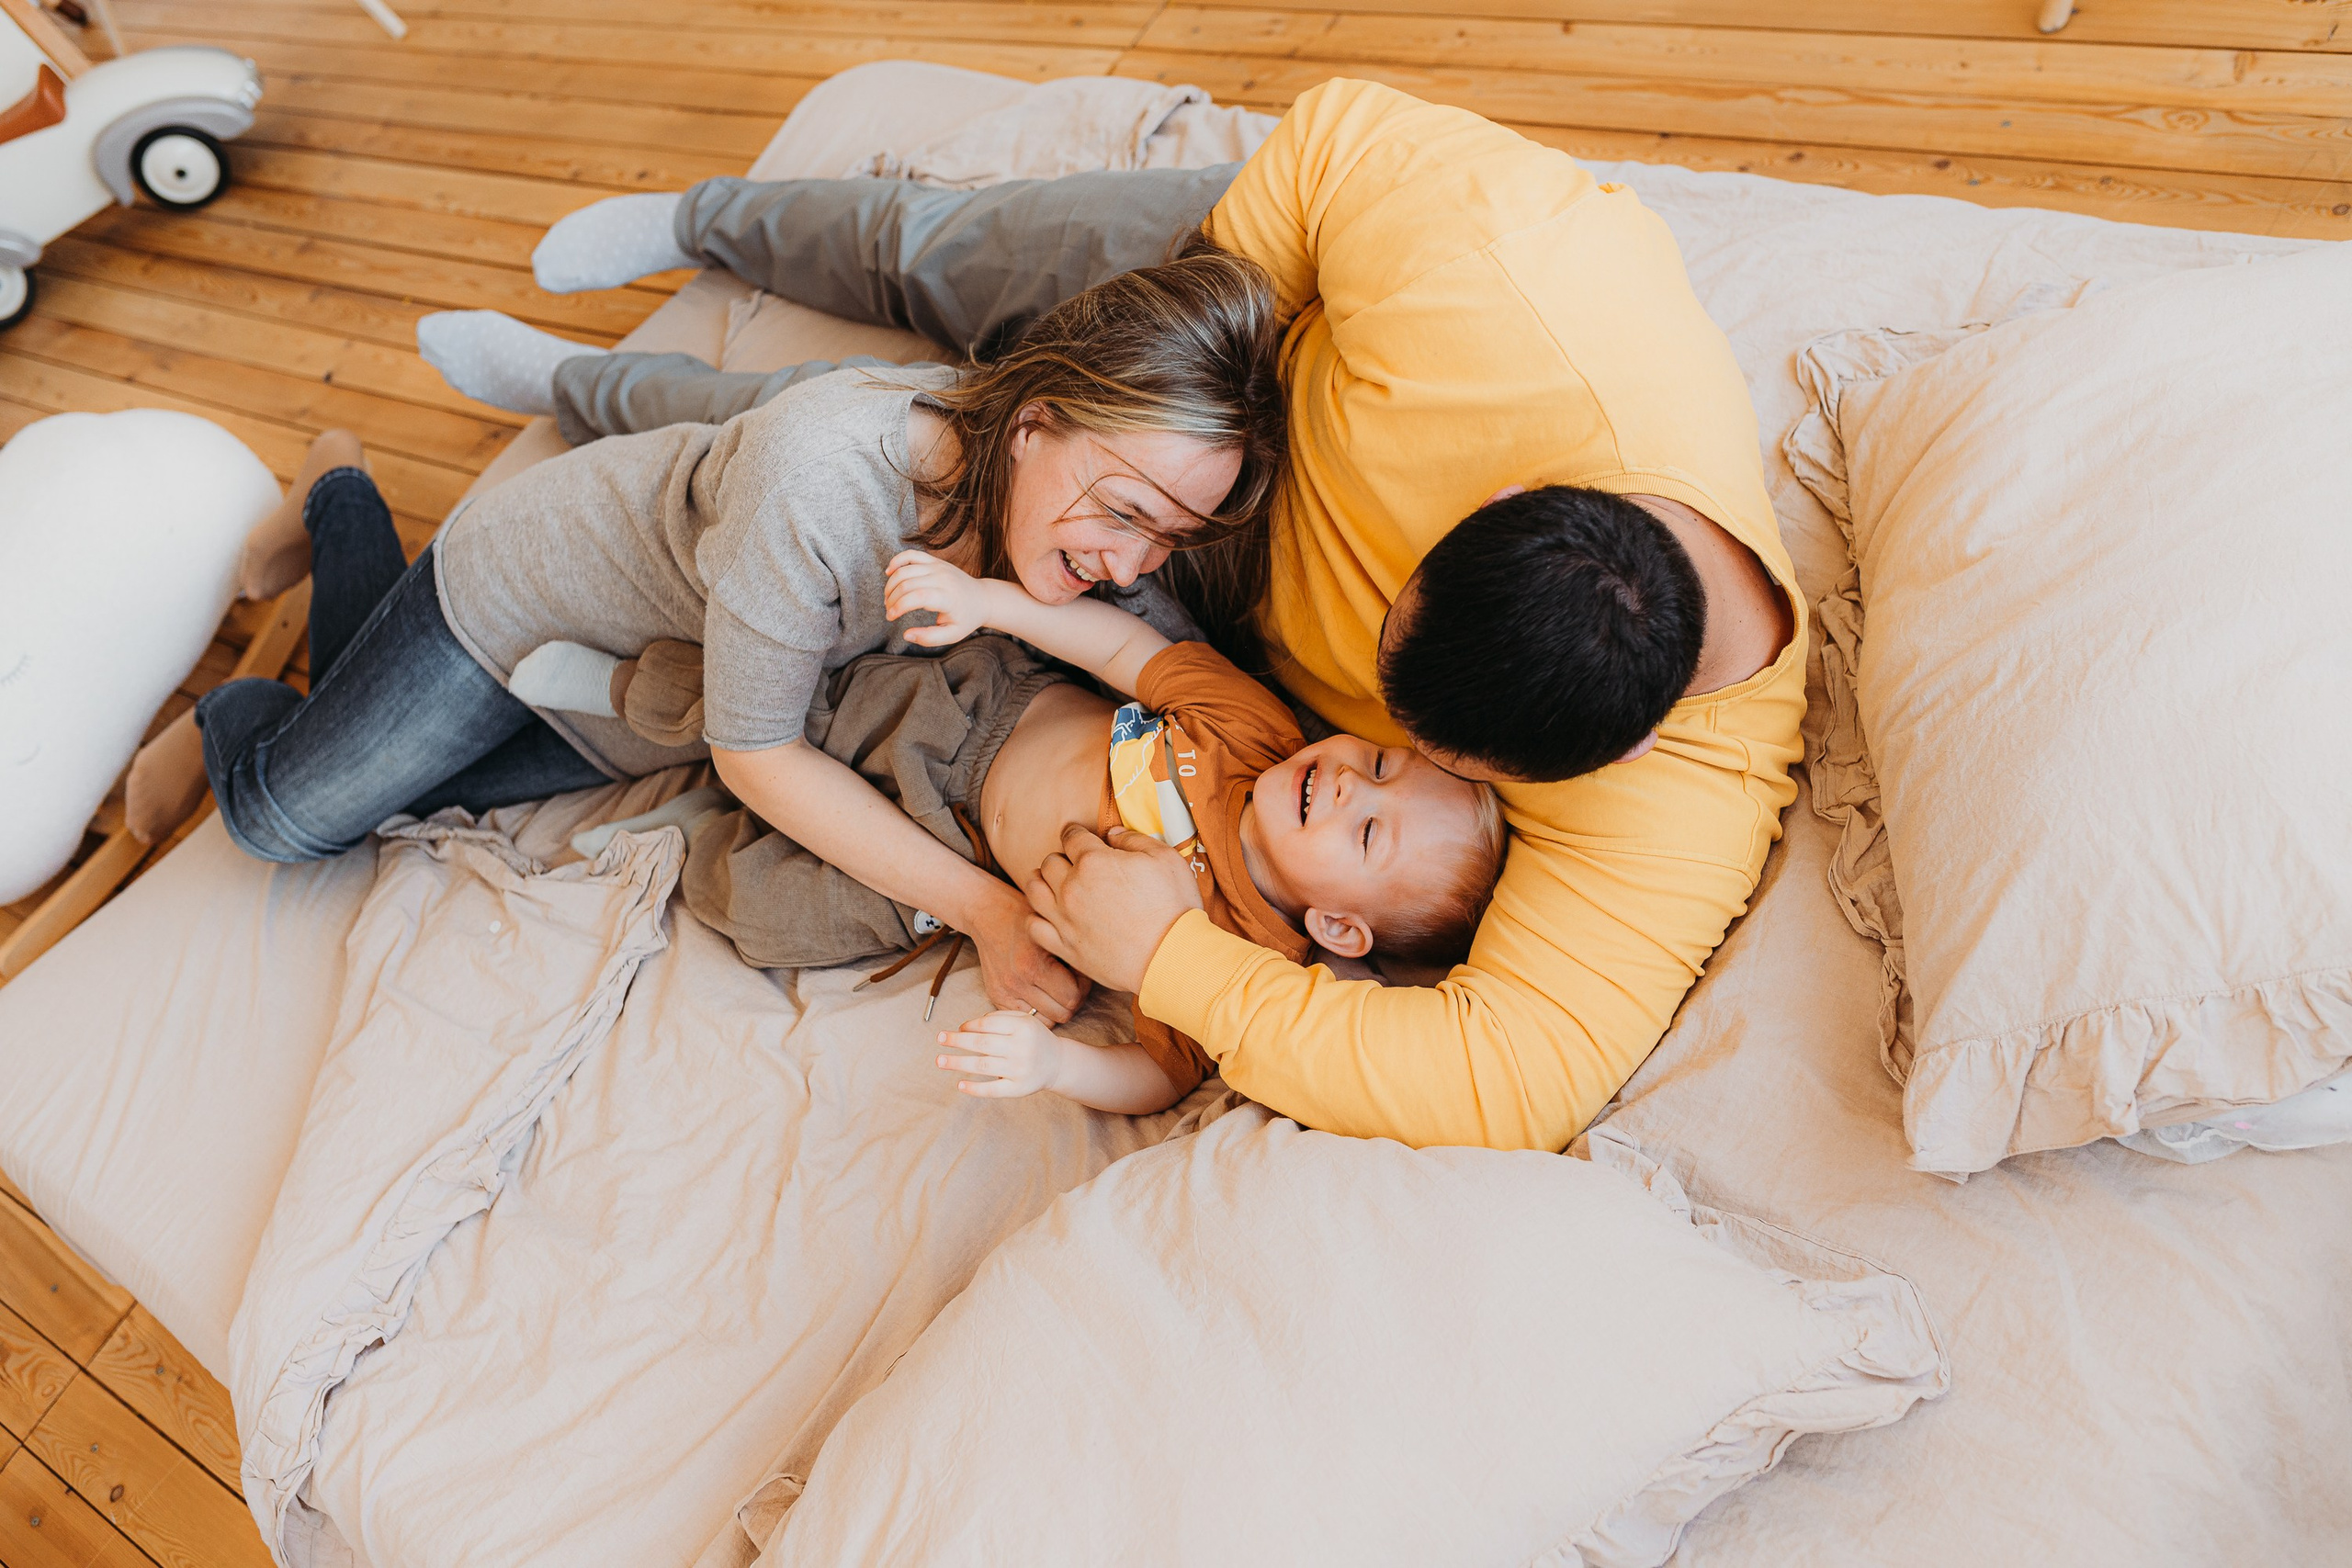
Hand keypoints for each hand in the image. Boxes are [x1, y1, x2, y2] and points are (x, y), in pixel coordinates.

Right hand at [886, 550, 998, 646]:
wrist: (983, 598)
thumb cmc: (966, 619)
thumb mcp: (952, 635)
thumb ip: (929, 638)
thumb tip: (906, 634)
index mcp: (947, 597)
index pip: (916, 597)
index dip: (898, 607)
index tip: (891, 617)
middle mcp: (942, 578)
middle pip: (906, 583)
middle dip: (892, 599)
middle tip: (889, 612)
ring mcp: (938, 567)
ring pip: (904, 569)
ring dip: (890, 585)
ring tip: (889, 599)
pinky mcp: (935, 560)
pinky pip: (911, 555)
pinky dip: (897, 560)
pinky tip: (889, 572)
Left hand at [936, 1009, 1063, 1097]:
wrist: (1057, 1063)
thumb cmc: (1032, 1038)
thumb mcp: (1022, 1021)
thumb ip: (997, 1019)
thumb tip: (965, 1027)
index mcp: (1022, 1027)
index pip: (987, 1025)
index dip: (968, 1026)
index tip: (957, 1029)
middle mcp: (1021, 1048)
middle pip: (982, 1043)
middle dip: (957, 1041)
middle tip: (940, 1039)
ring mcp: (1020, 1070)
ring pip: (983, 1065)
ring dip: (958, 1063)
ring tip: (940, 1061)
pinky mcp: (1019, 1089)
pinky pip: (993, 1090)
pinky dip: (975, 1089)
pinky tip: (960, 1084)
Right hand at [962, 882, 1087, 1022]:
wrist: (988, 911)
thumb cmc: (1027, 915)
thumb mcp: (1054, 926)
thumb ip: (1073, 953)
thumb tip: (1095, 973)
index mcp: (1033, 965)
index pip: (1073, 997)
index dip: (1083, 986)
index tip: (1080, 972)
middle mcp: (1017, 983)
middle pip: (1062, 1014)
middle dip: (1072, 999)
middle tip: (1071, 981)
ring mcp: (1004, 992)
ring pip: (1046, 1021)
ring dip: (1056, 1008)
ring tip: (1056, 988)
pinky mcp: (996, 996)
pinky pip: (1027, 1018)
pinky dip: (1038, 1010)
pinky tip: (1041, 992)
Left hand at [1024, 825, 1203, 994]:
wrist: (1171, 955)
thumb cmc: (1173, 906)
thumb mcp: (1165, 858)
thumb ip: (1133, 839)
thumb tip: (1112, 833)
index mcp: (1093, 860)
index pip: (1071, 836)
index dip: (1075, 833)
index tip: (1078, 835)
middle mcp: (1072, 886)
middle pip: (1050, 861)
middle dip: (1061, 858)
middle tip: (1073, 863)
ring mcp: (1065, 918)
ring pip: (1033, 889)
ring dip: (1041, 881)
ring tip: (1053, 883)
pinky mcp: (1065, 946)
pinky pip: (1033, 927)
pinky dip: (1037, 917)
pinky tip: (1050, 915)